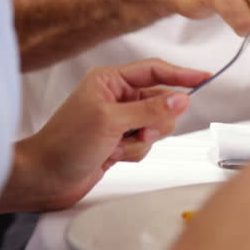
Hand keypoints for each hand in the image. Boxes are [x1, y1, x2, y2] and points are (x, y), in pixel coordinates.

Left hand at [0, 59, 211, 212]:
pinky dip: (134, 153)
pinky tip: (112, 156)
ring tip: (117, 147)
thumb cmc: (64, 144)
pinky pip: (146, 144)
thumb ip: (150, 109)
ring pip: (156, 126)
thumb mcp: (111, 121)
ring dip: (142, 141)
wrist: (44, 178)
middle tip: (141, 131)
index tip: (205, 77)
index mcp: (110, 81)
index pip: (155, 71)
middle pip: (161, 101)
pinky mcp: (120, 142)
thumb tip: (182, 98)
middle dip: (156, 121)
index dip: (181, 74)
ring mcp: (119, 121)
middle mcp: (117, 98)